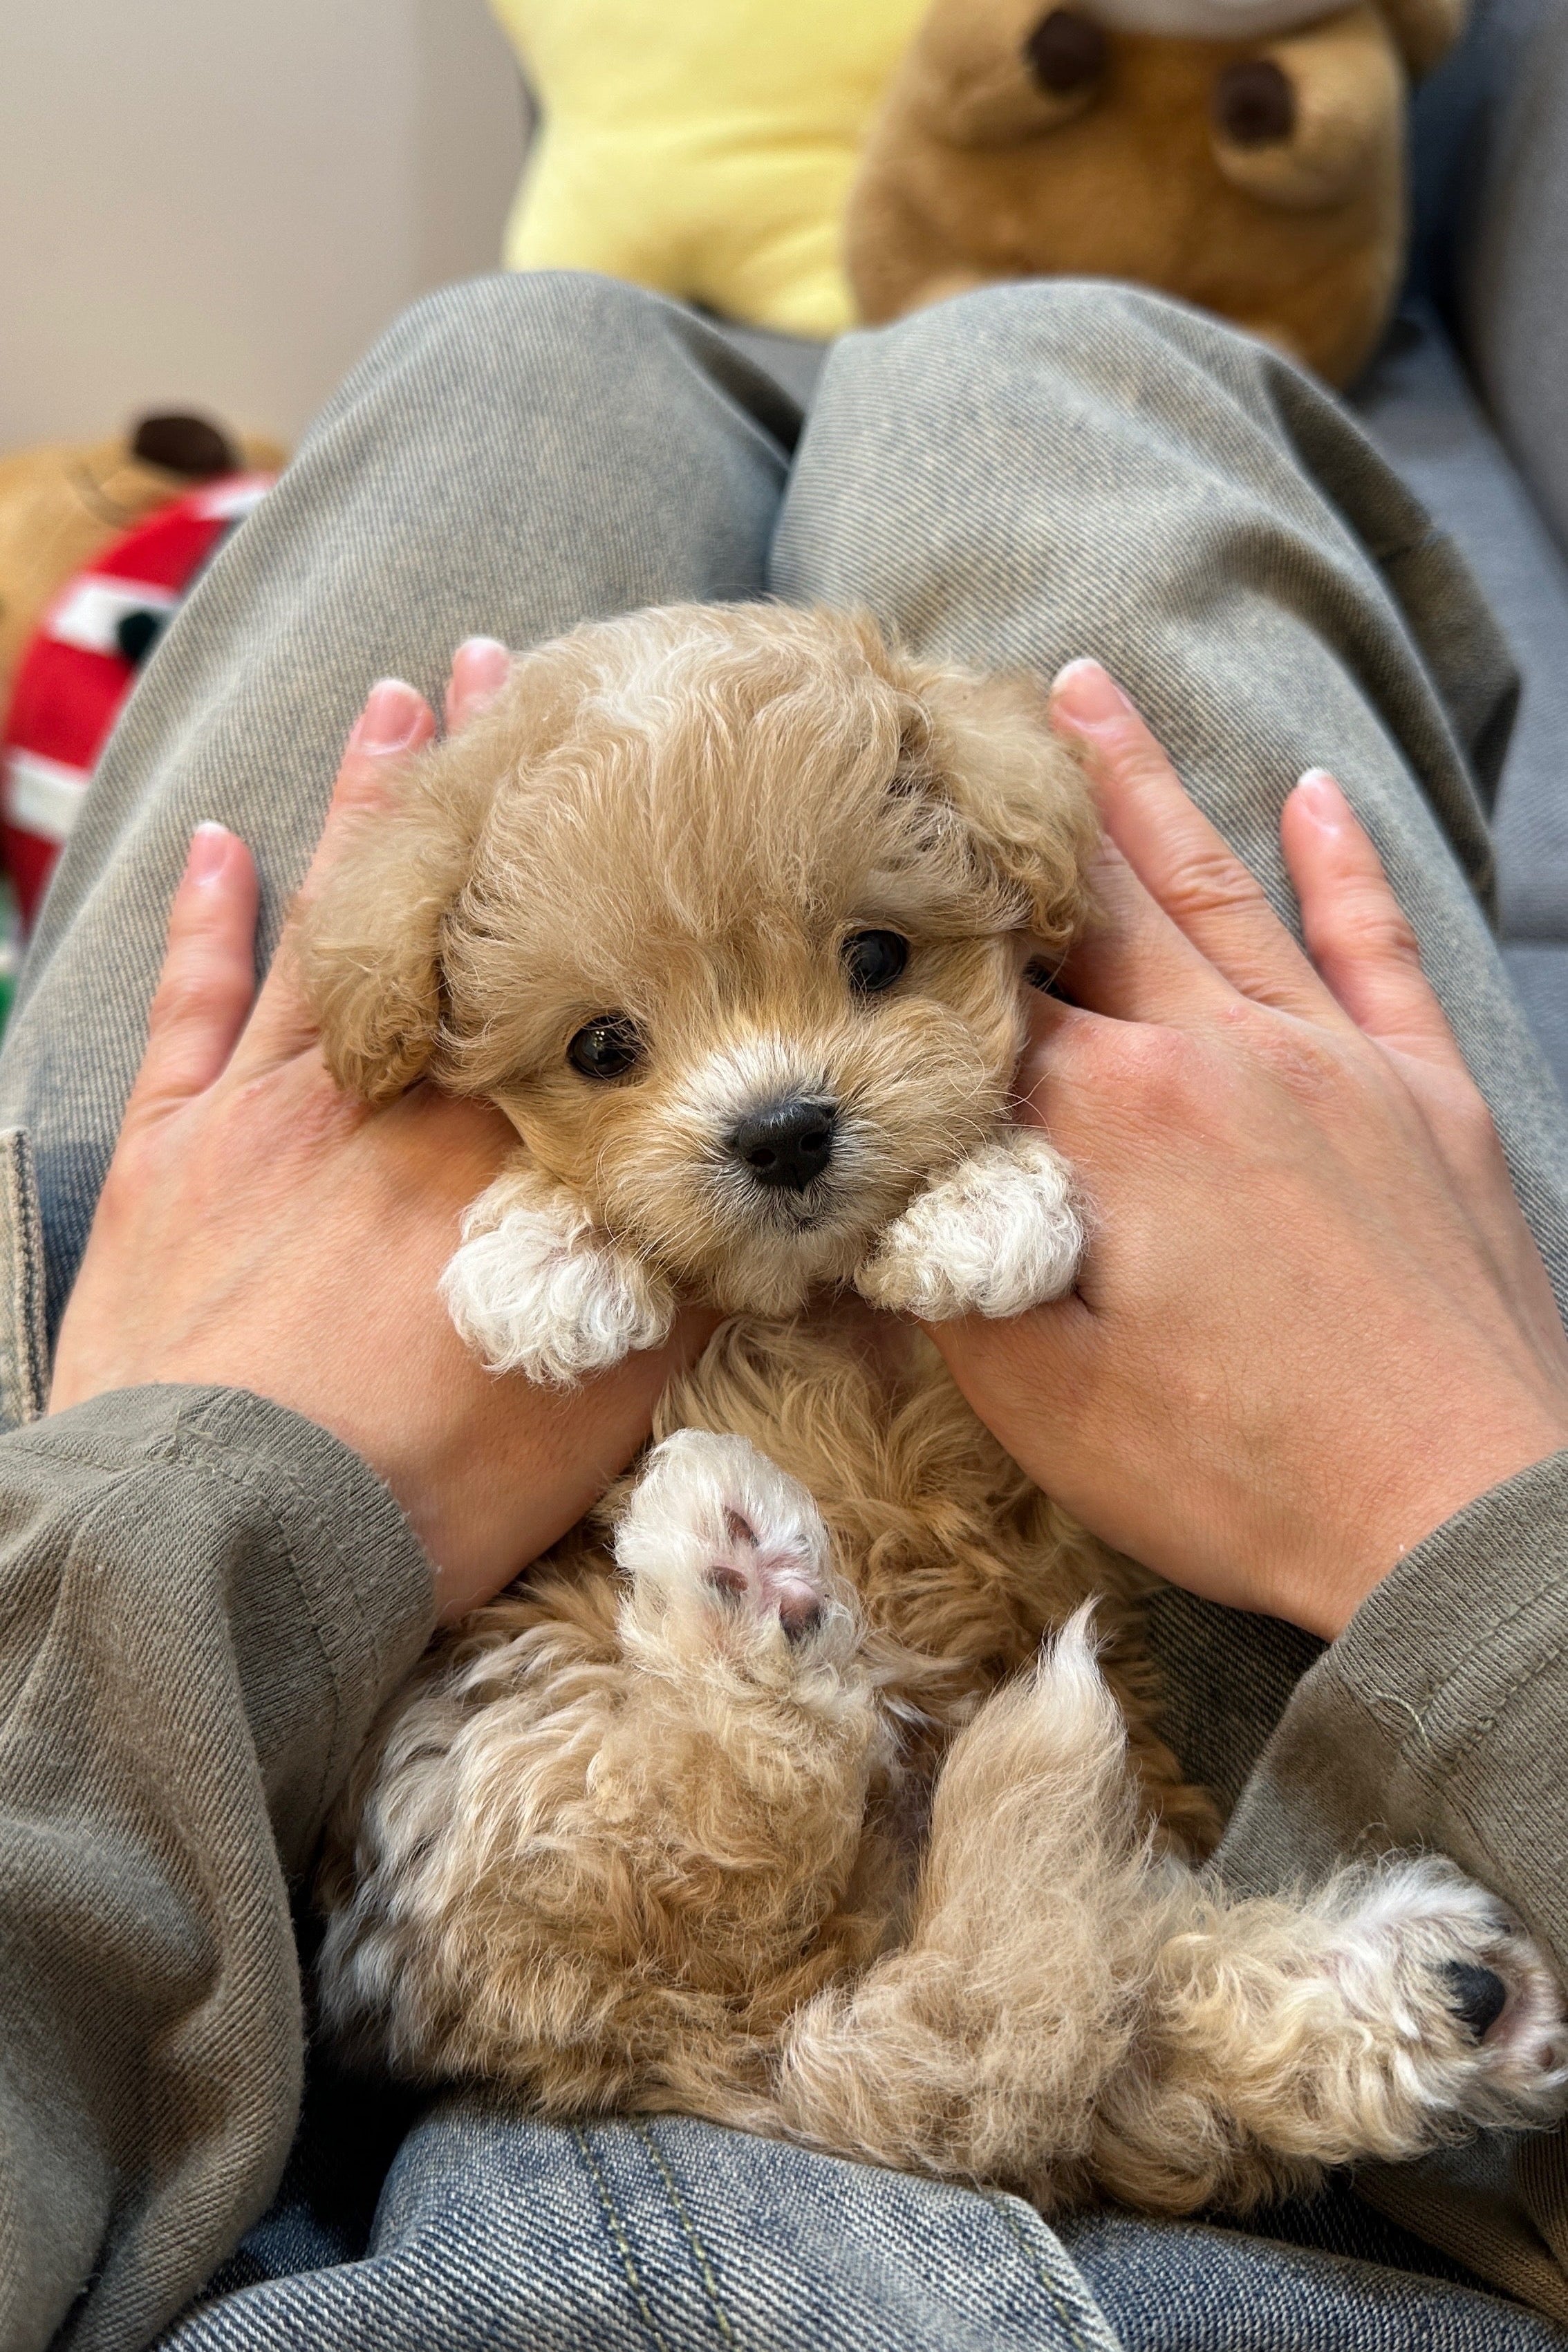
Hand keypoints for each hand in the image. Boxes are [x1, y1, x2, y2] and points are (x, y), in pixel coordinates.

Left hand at [50, 641, 710, 1622]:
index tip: (636, 776)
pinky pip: (192, 1011)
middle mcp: (400, 1095)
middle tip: (515, 662)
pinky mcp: (173, 1154)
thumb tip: (766, 1216)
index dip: (605, 878)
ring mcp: (273, 1111)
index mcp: (507, 1146)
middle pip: (462, 915)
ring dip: (367, 808)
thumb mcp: (600, 1398)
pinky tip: (217, 844)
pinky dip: (204, 925)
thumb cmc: (432, 1482)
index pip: (575, 985)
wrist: (239, 1540)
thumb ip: (680, 1287)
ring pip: (336, 926)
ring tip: (404, 695)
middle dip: (493, 792)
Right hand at [928, 660, 1567, 1639]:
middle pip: (1100, 901)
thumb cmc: (1243, 1471)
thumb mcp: (1042, 1402)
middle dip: (1024, 805)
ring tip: (1093, 696)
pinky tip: (1318, 798)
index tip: (862, 858)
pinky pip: (1376, 949)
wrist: (1460, 1519)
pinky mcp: (1427, 1097)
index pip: (989, 996)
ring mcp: (1337, 1061)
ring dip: (1151, 794)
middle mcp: (1221, 1053)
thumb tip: (868, 1201)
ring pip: (1225, 892)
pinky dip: (1345, 868)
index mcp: (1113, 1119)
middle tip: (972, 705)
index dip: (918, 930)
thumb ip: (944, 1277)